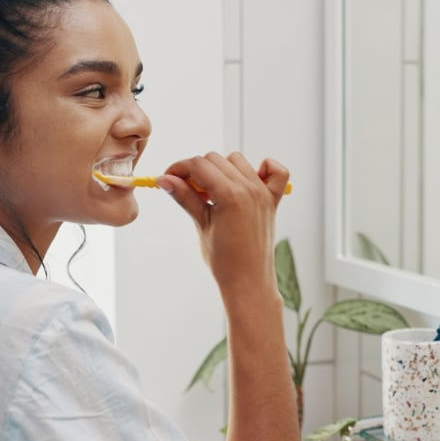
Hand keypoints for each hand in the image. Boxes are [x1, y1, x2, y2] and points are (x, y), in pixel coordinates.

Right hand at [156, 153, 289, 295]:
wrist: (248, 281)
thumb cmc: (224, 260)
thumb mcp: (201, 224)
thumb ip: (185, 197)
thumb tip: (164, 179)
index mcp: (230, 194)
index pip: (198, 165)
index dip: (178, 169)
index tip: (168, 178)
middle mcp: (249, 188)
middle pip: (215, 159)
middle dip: (196, 170)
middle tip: (187, 190)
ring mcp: (262, 192)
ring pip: (237, 160)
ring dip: (222, 169)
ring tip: (213, 191)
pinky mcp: (272, 199)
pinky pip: (275, 170)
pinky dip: (263, 168)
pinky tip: (247, 180)